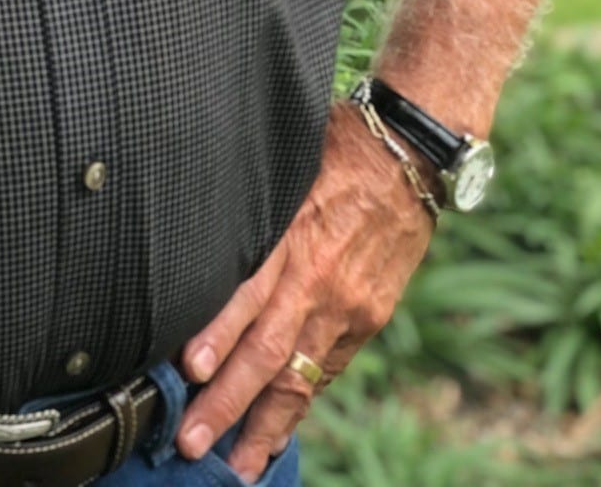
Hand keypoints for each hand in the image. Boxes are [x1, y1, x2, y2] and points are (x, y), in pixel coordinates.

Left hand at [171, 99, 436, 482]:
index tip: (189, 368)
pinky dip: (301, 404)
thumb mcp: (283, 164)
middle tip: (194, 443)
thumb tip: (194, 231)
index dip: (219, 332)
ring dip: (265, 424)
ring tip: (237, 465)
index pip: (249, 291)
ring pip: (300, 375)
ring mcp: (348, 306)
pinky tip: (278, 432)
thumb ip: (248, 208)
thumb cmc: (336, 145)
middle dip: (229, 402)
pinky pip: (328, 369)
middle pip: (270, 351)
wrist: (411, 155)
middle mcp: (320, 279)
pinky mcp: (368, 318)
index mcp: (294, 234)